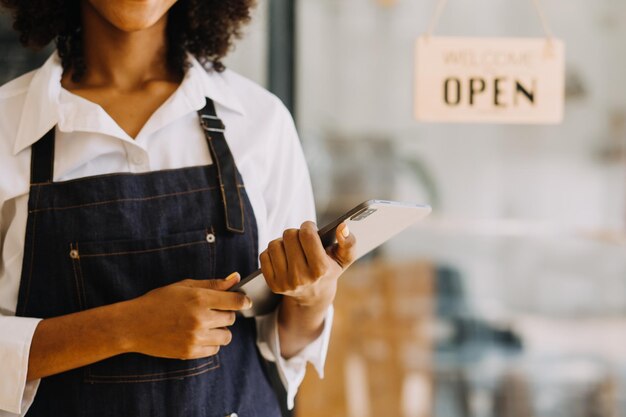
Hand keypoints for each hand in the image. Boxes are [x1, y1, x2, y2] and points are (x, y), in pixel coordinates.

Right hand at [121, 273, 250, 359]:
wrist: (133, 325)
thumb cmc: (158, 301)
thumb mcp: (184, 286)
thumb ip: (212, 284)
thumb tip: (236, 277)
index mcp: (199, 299)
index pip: (236, 301)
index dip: (243, 300)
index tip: (243, 301)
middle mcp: (199, 319)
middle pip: (232, 319)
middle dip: (226, 314)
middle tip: (212, 311)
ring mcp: (195, 338)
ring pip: (226, 336)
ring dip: (220, 330)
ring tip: (205, 324)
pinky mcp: (190, 352)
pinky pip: (214, 350)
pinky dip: (211, 343)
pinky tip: (198, 335)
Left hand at [260, 221, 355, 304]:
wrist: (313, 296)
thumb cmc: (329, 270)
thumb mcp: (344, 259)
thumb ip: (349, 242)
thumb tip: (343, 226)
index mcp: (321, 269)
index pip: (307, 234)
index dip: (308, 226)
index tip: (311, 229)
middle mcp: (301, 278)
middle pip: (289, 235)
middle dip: (296, 233)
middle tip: (302, 240)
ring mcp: (285, 283)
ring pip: (274, 244)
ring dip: (283, 242)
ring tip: (292, 249)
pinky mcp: (273, 285)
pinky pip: (264, 255)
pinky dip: (272, 253)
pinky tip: (283, 258)